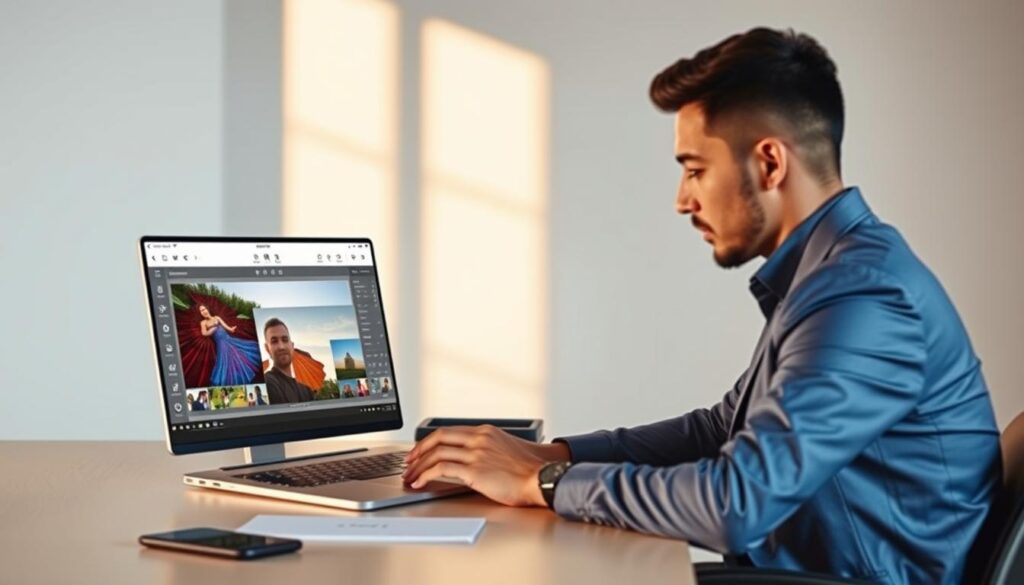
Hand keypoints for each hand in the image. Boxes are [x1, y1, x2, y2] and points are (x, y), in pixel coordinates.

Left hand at [402, 425, 570, 506]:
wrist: (541, 478)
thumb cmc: (528, 470)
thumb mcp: (506, 449)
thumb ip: (486, 449)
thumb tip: (469, 461)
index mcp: (485, 432)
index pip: (449, 431)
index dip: (430, 441)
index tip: (421, 450)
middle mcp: (478, 439)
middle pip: (438, 438)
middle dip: (418, 450)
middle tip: (409, 461)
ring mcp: (476, 453)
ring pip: (436, 453)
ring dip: (418, 466)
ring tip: (410, 476)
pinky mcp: (474, 470)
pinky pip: (441, 469)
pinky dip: (426, 475)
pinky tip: (421, 483)